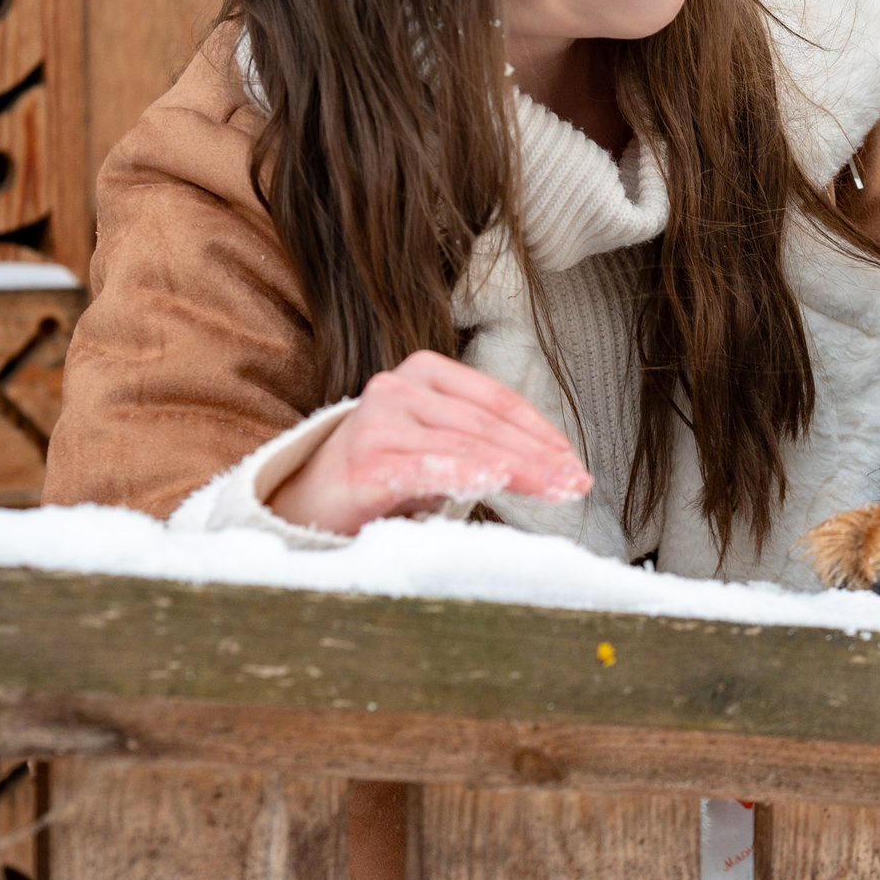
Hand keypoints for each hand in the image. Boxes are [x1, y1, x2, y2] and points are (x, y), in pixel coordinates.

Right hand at [266, 350, 590, 535]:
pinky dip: (464, 474)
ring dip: (518, 470)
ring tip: (556, 490)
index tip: (575, 463)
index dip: (542, 432)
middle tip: (578, 483)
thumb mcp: (437, 451)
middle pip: (486, 423)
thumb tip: (557, 471)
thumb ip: (483, 449)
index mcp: (424, 373)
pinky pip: (425, 466)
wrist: (302, 507)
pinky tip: (495, 483)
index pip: (497, 401)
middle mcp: (400, 385)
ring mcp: (380, 418)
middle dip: (539, 456)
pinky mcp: (365, 457)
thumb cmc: (382, 479)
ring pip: (465, 444)